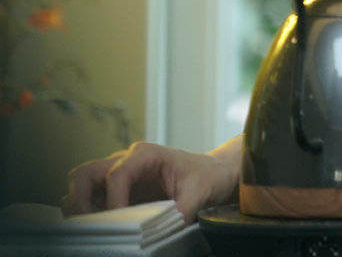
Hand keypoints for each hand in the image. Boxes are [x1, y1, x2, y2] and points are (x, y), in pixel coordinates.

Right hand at [62, 136, 240, 222]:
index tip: (119, 222)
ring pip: (82, 185)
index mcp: (146, 155)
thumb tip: (161, 234)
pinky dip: (89, 213)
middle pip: (85, 174)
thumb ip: (181, 212)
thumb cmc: (208, 177)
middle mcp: (126, 161)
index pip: (116, 174)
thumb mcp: (200, 192)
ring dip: (80, 207)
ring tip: (90, 228)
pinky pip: (93, 200)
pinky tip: (101, 229)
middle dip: (80, 198)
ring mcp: (118, 176)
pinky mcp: (118, 192)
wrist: (214, 174)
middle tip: (87, 223)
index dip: (113, 200)